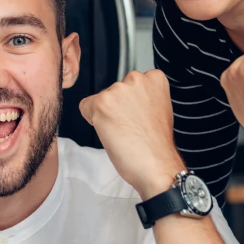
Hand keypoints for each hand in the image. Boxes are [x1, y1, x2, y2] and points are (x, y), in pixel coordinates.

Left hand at [80, 70, 185, 198]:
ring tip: (124, 131)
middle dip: (117, 107)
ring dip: (106, 115)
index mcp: (154, 78)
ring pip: (100, 100)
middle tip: (131, 126)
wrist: (156, 165)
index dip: (131, 103)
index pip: (130, 84)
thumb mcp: (158, 109)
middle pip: (114, 90)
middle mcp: (136, 79)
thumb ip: (143, 98)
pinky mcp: (101, 103)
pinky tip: (111, 132)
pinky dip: (92, 121)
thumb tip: (126, 100)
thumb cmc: (157, 145)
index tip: (139, 116)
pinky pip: (85, 107)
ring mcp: (118, 90)